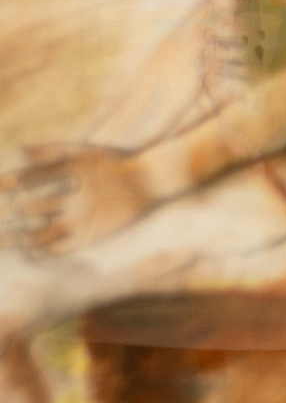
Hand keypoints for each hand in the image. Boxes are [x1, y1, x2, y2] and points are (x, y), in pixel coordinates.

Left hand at [3, 146, 156, 256]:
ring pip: (40, 232)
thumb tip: (19, 152)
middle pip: (28, 208)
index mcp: (70, 173)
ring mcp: (84, 219)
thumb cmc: (115, 163)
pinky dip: (42, 251)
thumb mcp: (86, 150)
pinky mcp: (92, 236)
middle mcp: (75, 197)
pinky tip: (28, 252)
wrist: (153, 182)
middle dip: (4, 213)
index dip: (5, 185)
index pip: (26, 180)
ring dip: (15, 238)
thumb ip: (51, 150)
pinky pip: (61, 248)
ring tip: (0, 241)